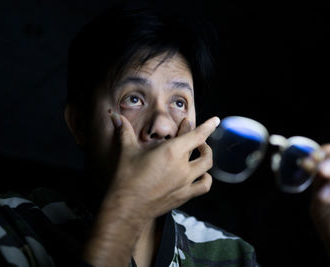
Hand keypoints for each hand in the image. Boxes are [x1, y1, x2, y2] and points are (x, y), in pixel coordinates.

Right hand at [83, 114, 218, 265]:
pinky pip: (204, 185)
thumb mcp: (127, 151)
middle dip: (201, 139)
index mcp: (172, 151)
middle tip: (194, 136)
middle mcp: (183, 166)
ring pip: (206, 166)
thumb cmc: (127, 178)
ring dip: (206, 156)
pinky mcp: (185, 195)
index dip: (208, 126)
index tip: (215, 120)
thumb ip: (124, 131)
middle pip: (202, 148)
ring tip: (201, 153)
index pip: (197, 135)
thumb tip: (114, 116)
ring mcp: (186, 182)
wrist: (128, 207)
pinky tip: (201, 175)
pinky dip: (206, 178)